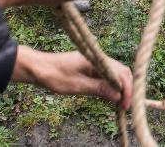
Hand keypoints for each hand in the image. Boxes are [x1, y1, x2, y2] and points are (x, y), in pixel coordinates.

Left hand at [12, 46, 131, 108]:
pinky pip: (105, 75)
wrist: (37, 67)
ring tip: (118, 103)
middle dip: (126, 88)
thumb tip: (118, 96)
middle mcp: (99, 59)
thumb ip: (99, 89)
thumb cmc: (55, 76)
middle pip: (121, 72)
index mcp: (97, 60)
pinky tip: (108, 96)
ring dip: (118, 87)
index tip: (126, 104)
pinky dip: (109, 85)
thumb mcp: (77, 86)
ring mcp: (95, 62)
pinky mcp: (90, 66)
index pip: (120, 73)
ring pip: (114, 74)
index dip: (126, 89)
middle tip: (124, 105)